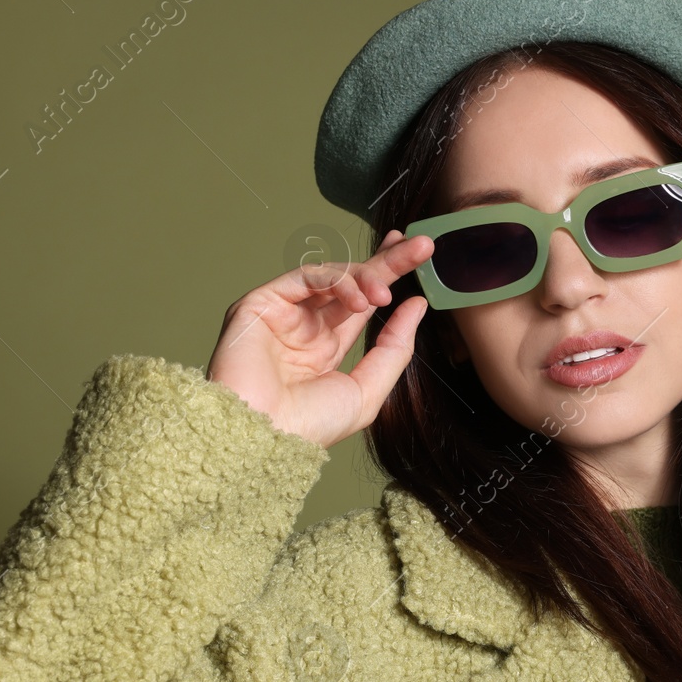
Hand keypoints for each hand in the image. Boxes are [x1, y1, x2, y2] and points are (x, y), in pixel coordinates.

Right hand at [206, 229, 433, 449]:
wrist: (264, 435)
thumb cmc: (310, 426)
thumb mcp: (368, 389)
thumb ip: (395, 347)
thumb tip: (417, 305)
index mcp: (325, 348)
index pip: (360, 302)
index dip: (386, 276)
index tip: (418, 255)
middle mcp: (304, 327)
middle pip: (350, 282)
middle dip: (386, 261)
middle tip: (420, 246)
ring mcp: (282, 313)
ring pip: (330, 275)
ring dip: (364, 276)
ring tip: (384, 294)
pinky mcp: (261, 303)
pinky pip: (304, 277)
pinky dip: (336, 281)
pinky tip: (360, 299)